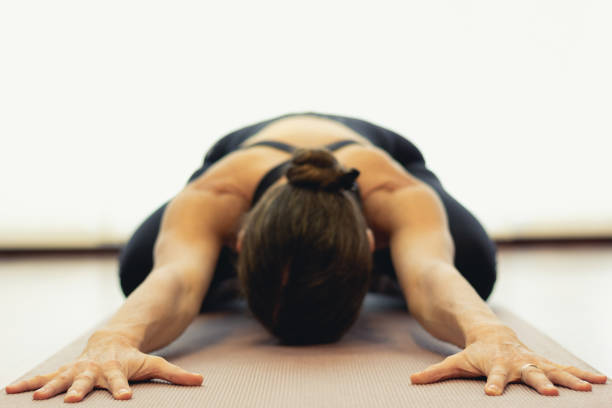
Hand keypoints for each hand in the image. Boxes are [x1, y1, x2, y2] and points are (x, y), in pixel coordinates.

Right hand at [4, 332, 202, 402]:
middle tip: (70, 401)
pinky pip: (45, 376)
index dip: (122, 388)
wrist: (113, 339)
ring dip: (49, 387)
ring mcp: (79, 369)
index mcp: (117, 368)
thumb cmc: (135, 357)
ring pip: (62, 378)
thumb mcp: (155, 363)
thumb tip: (201, 382)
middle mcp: (95, 369)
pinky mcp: (66, 370)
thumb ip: (176, 374)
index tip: (124, 398)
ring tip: (37, 398)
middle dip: (78, 389)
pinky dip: (29, 382)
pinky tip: (11, 389)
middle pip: (87, 380)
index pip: (121, 380)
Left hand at [410, 333, 606, 395]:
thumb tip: (412, 381)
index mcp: (495, 366)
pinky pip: (565, 368)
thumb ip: (435, 372)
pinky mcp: (544, 363)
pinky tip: (602, 380)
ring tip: (588, 389)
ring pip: (553, 370)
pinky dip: (582, 373)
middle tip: (550, 395)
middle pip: (529, 374)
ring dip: (569, 379)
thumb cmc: (473, 353)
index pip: (493, 377)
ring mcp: (532, 362)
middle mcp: (517, 363)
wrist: (493, 335)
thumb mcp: (455, 362)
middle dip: (540, 383)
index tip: (492, 394)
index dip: (493, 384)